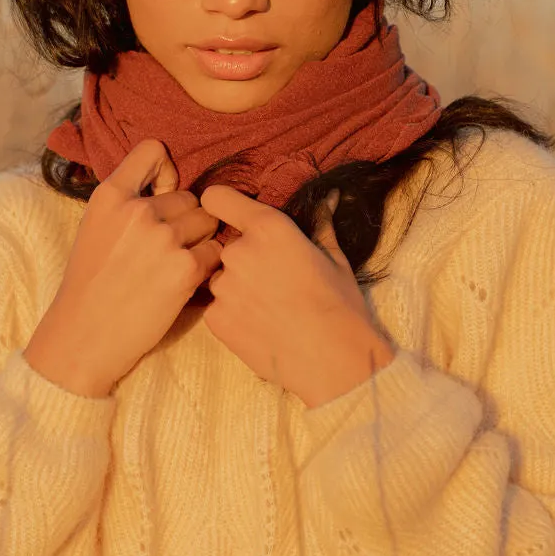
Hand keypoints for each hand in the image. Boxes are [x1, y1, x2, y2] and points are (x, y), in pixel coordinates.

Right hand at [26, 140, 221, 395]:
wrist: (85, 335)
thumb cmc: (91, 284)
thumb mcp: (96, 227)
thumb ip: (128, 202)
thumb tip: (172, 184)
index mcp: (110, 196)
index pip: (153, 150)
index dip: (166, 171)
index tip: (163, 193)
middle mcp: (138, 210)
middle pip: (190, 196)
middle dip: (185, 219)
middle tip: (166, 249)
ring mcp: (164, 238)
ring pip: (207, 222)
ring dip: (200, 241)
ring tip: (174, 266)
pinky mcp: (185, 268)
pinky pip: (215, 253)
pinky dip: (206, 267)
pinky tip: (184, 282)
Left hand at [199, 185, 395, 406]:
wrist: (333, 359)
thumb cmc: (339, 305)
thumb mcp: (334, 257)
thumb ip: (320, 223)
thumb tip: (329, 196)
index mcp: (268, 228)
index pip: (217, 198)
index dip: (221, 205)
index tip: (228, 216)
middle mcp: (238, 252)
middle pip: (225, 246)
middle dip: (244, 259)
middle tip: (271, 281)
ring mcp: (223, 287)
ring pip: (221, 279)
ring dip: (237, 289)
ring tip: (268, 309)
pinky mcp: (215, 319)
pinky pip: (217, 308)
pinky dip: (233, 315)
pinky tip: (259, 327)